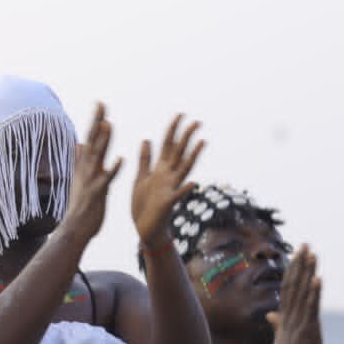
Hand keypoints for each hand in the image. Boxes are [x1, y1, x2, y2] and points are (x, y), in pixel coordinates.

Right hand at [58, 103, 121, 242]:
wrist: (75, 228)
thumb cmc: (81, 205)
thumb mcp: (80, 178)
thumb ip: (80, 160)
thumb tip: (79, 143)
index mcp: (85, 165)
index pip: (90, 138)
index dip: (95, 121)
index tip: (100, 104)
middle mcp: (86, 169)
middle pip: (92, 141)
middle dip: (97, 122)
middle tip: (102, 104)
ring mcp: (91, 180)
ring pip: (98, 156)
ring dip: (103, 141)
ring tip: (108, 124)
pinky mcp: (98, 193)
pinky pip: (107, 179)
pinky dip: (113, 169)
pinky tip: (121, 159)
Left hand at [130, 114, 205, 246]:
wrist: (144, 229)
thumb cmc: (143, 205)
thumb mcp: (140, 179)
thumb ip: (144, 160)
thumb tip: (146, 139)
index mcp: (160, 170)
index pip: (168, 145)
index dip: (173, 130)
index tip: (180, 115)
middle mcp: (168, 177)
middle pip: (179, 153)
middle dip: (187, 138)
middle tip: (197, 122)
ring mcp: (170, 189)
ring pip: (184, 169)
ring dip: (193, 156)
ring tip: (202, 143)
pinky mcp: (168, 203)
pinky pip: (178, 195)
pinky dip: (185, 190)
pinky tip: (193, 183)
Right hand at [269, 245, 322, 343]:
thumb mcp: (283, 339)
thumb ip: (278, 324)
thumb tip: (271, 314)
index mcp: (285, 317)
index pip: (288, 288)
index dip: (293, 270)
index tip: (299, 253)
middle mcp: (289, 317)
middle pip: (293, 285)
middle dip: (300, 264)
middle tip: (305, 245)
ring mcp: (297, 323)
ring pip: (302, 293)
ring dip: (306, 273)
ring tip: (312, 254)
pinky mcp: (307, 330)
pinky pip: (311, 308)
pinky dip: (314, 293)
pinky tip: (318, 278)